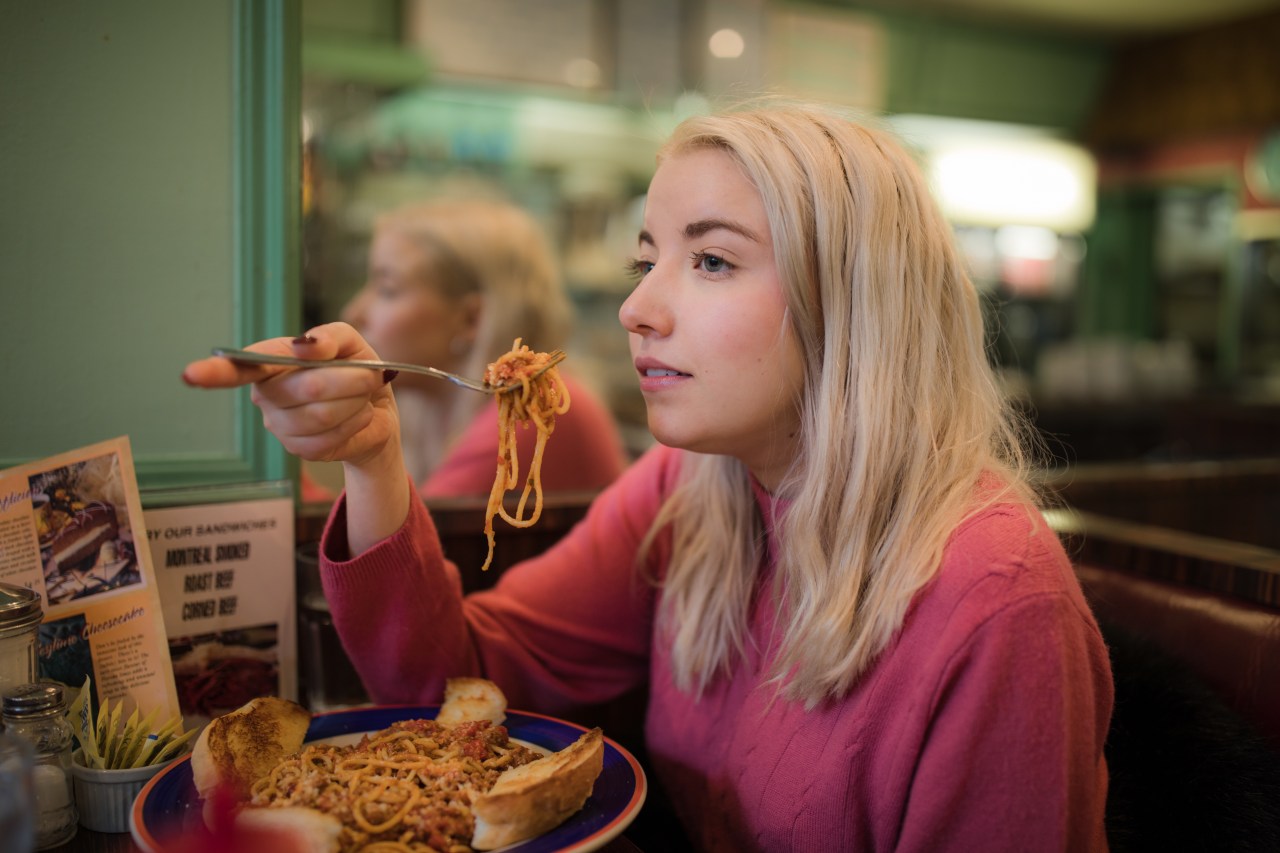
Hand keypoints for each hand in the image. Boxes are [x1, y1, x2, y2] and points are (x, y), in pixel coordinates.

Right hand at [181, 323, 399, 468]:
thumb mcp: (351, 343)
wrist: (378, 411)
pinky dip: (355, 423)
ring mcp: (279, 425)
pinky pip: (330, 437)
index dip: (215, 372)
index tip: (192, 374)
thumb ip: (331, 336)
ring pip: (322, 414)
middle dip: (349, 379)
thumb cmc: (357, 370)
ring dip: (354, 402)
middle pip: (305, 386)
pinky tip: (357, 416)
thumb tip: (306, 346)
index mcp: (271, 363)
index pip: (239, 367)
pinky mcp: (299, 449)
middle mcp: (266, 394)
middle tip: (369, 375)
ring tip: (361, 396)